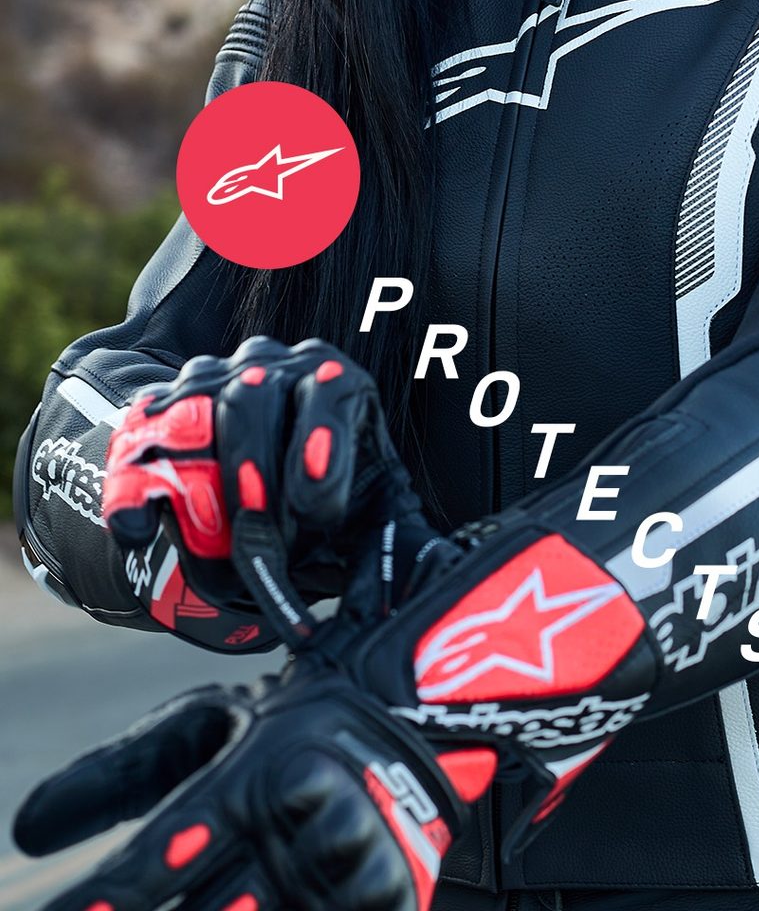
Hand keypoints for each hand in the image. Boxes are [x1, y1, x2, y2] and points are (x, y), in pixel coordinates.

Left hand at [13, 659, 491, 910]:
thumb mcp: (207, 721)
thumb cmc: (296, 712)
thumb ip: (120, 772)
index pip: (152, 868)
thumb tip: (25, 829)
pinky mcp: (389, 896)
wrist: (417, 705)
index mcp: (246, 780)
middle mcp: (291, 829)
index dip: (97, 906)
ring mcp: (343, 868)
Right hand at [104, 336, 436, 650]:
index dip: (321, 444)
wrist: (265, 495)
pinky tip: (140, 530)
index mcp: (337, 381)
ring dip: (205, 480)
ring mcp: (212, 376)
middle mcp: (274, 365)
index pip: (330, 390)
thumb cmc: (332, 508)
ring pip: (196, 408)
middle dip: (256, 472)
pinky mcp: (161, 408)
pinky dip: (135, 485)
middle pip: (252, 396)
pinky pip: (140, 438)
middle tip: (264, 534)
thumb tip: (445, 572)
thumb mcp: (373, 519)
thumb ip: (403, 541)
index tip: (314, 505)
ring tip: (219, 540)